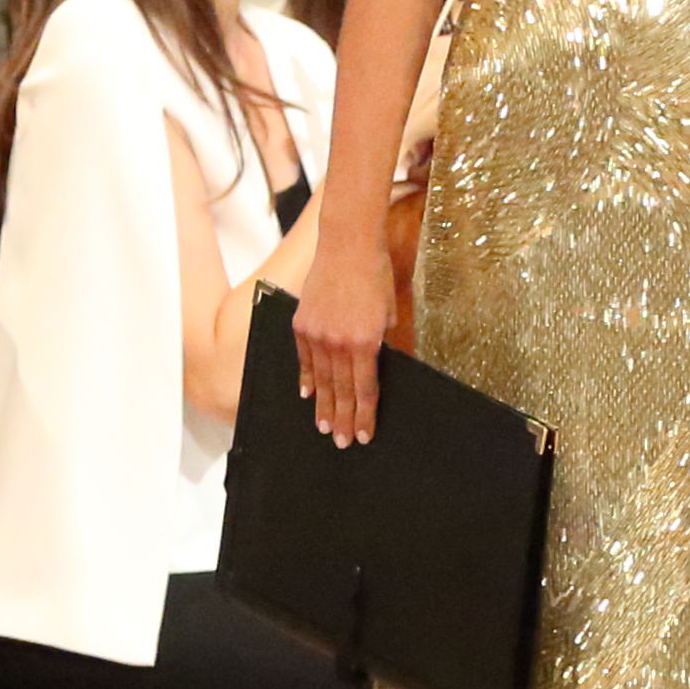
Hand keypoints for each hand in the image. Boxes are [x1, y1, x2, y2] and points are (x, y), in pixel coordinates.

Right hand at [293, 235, 390, 443]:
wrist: (347, 245)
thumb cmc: (375, 275)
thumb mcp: (389, 311)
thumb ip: (381, 340)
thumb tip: (376, 362)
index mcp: (365, 343)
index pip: (365, 390)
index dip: (365, 416)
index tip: (365, 436)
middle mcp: (338, 344)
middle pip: (341, 392)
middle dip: (344, 420)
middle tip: (343, 443)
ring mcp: (316, 335)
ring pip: (321, 381)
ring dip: (324, 407)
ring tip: (325, 428)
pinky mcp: (301, 325)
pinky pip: (304, 360)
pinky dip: (307, 379)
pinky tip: (308, 395)